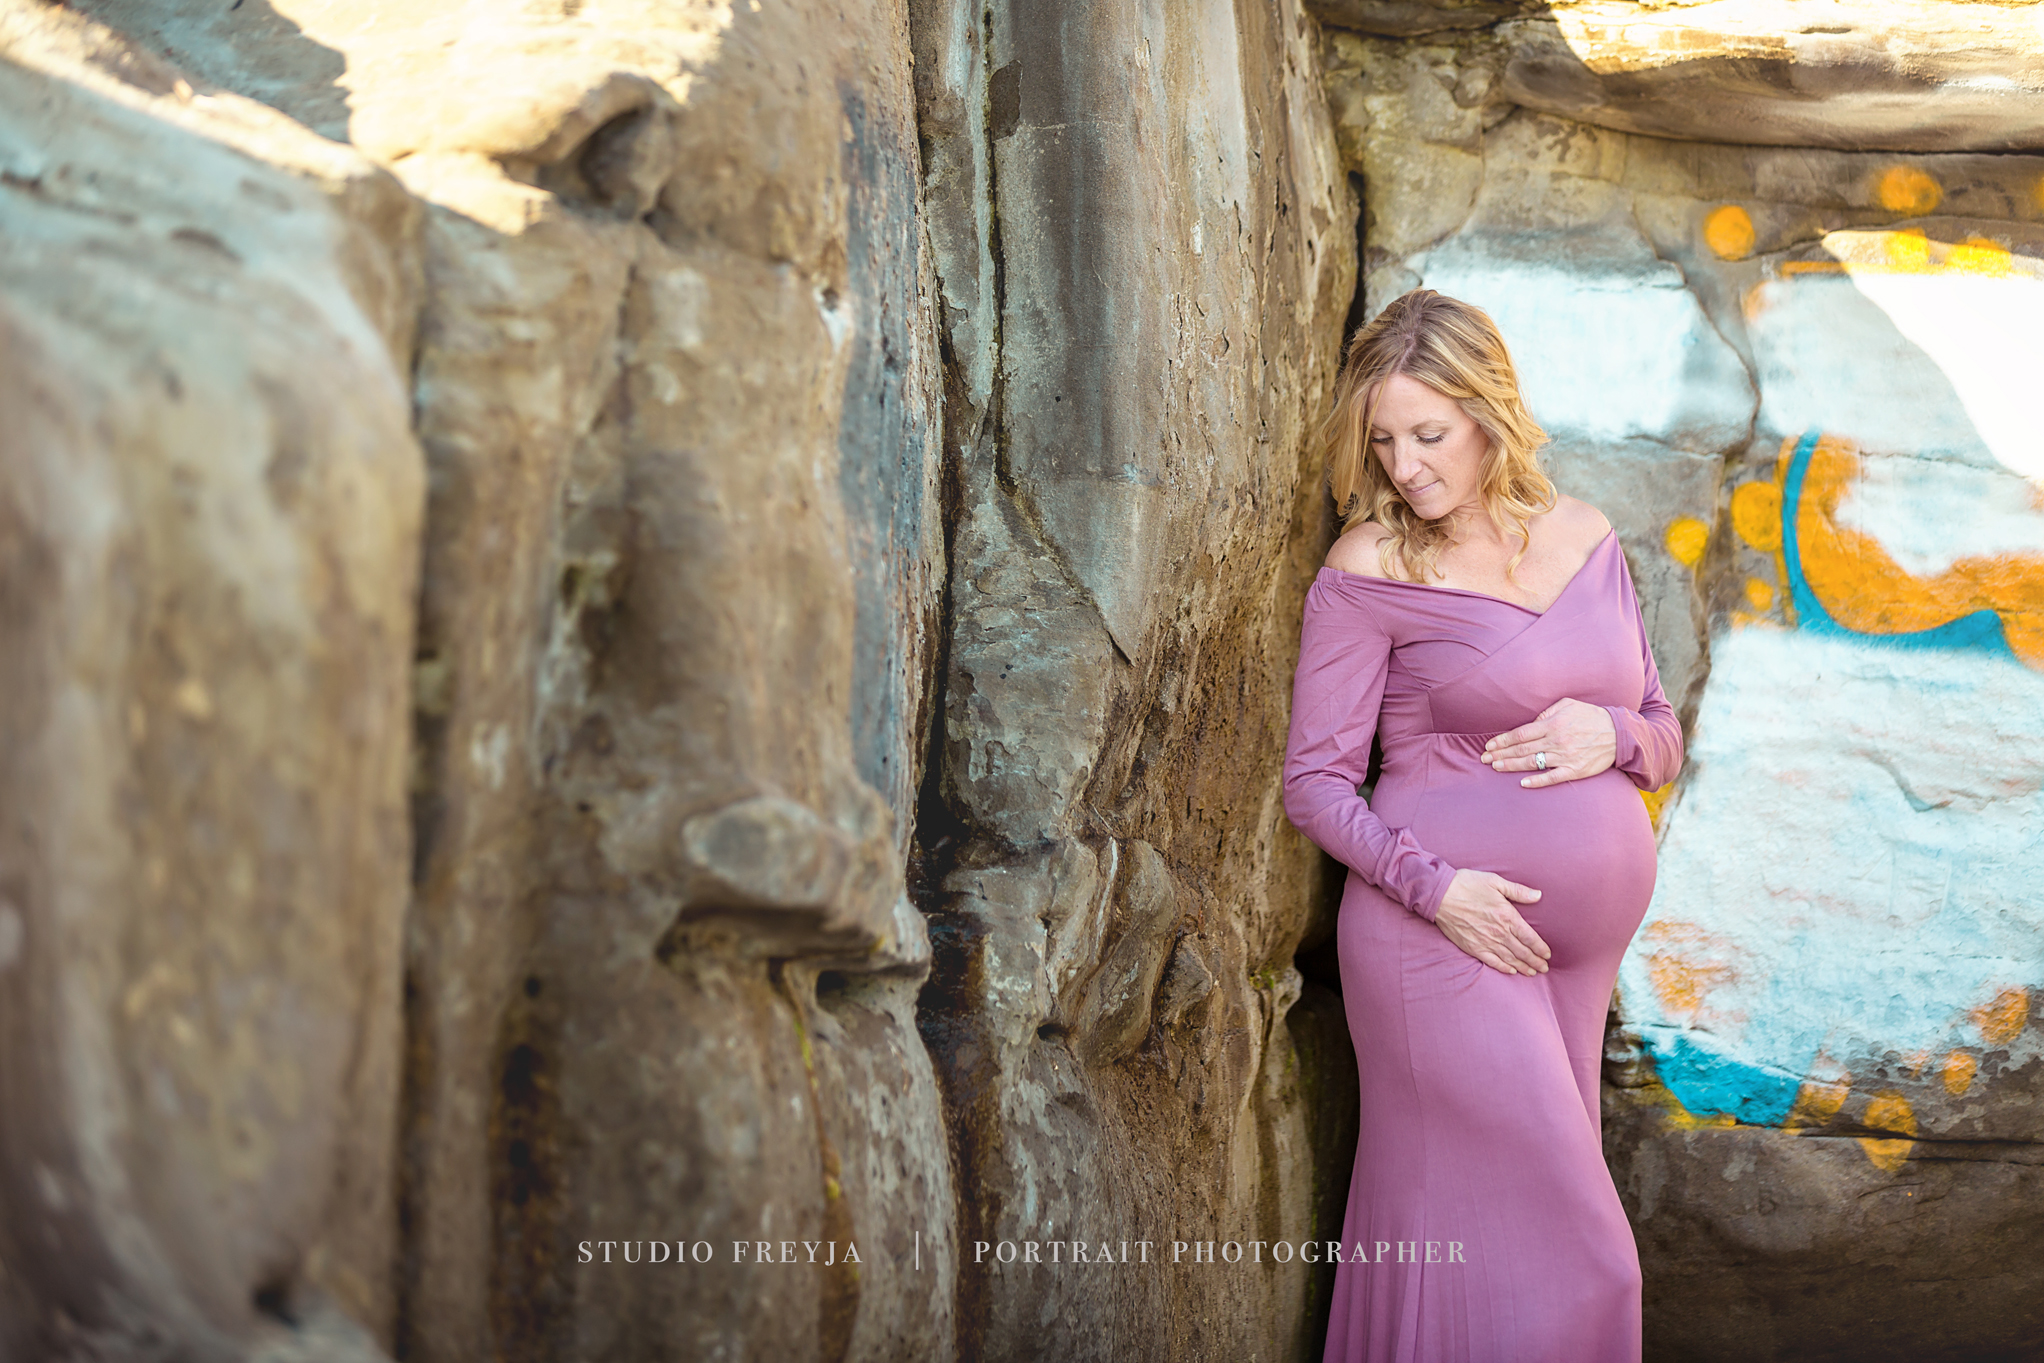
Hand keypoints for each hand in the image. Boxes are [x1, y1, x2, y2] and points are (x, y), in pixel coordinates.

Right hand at [1433, 870, 1549, 974]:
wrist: (1440, 894)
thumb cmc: (1468, 884)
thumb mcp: (1495, 881)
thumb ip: (1518, 891)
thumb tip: (1538, 895)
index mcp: (1507, 916)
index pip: (1530, 937)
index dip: (1540, 948)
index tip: (1547, 954)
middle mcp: (1499, 932)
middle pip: (1522, 951)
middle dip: (1535, 961)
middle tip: (1544, 968)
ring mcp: (1485, 941)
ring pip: (1509, 958)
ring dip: (1523, 967)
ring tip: (1532, 972)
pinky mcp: (1472, 947)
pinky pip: (1492, 961)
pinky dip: (1503, 967)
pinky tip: (1511, 971)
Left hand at [1480, 697, 1616, 787]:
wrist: (1619, 734)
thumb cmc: (1591, 717)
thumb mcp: (1569, 705)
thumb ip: (1547, 712)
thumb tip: (1531, 721)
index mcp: (1553, 724)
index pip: (1520, 734)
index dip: (1502, 741)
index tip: (1489, 746)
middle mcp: (1557, 741)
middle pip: (1522, 750)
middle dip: (1500, 754)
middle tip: (1484, 759)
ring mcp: (1566, 757)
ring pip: (1533, 763)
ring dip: (1512, 766)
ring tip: (1496, 767)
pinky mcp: (1575, 770)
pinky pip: (1553, 778)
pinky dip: (1537, 781)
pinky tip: (1522, 783)